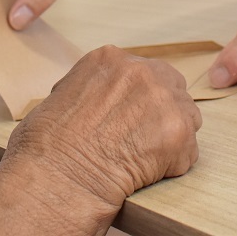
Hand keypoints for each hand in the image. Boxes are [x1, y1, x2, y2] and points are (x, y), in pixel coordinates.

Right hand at [2, 46, 201, 216]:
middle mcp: (141, 71)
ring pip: (187, 117)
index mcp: (111, 59)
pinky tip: (147, 172)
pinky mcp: (178, 132)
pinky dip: (173, 165)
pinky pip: (188, 151)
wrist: (57, 176)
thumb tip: (103, 97)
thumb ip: (95, 87)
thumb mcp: (64, 94)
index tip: (134, 116)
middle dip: (162, 112)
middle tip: (144, 138)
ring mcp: (163, 100)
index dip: (142, 97)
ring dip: (171, 137)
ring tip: (144, 157)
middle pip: (172, 87)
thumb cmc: (48, 145)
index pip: (145, 71)